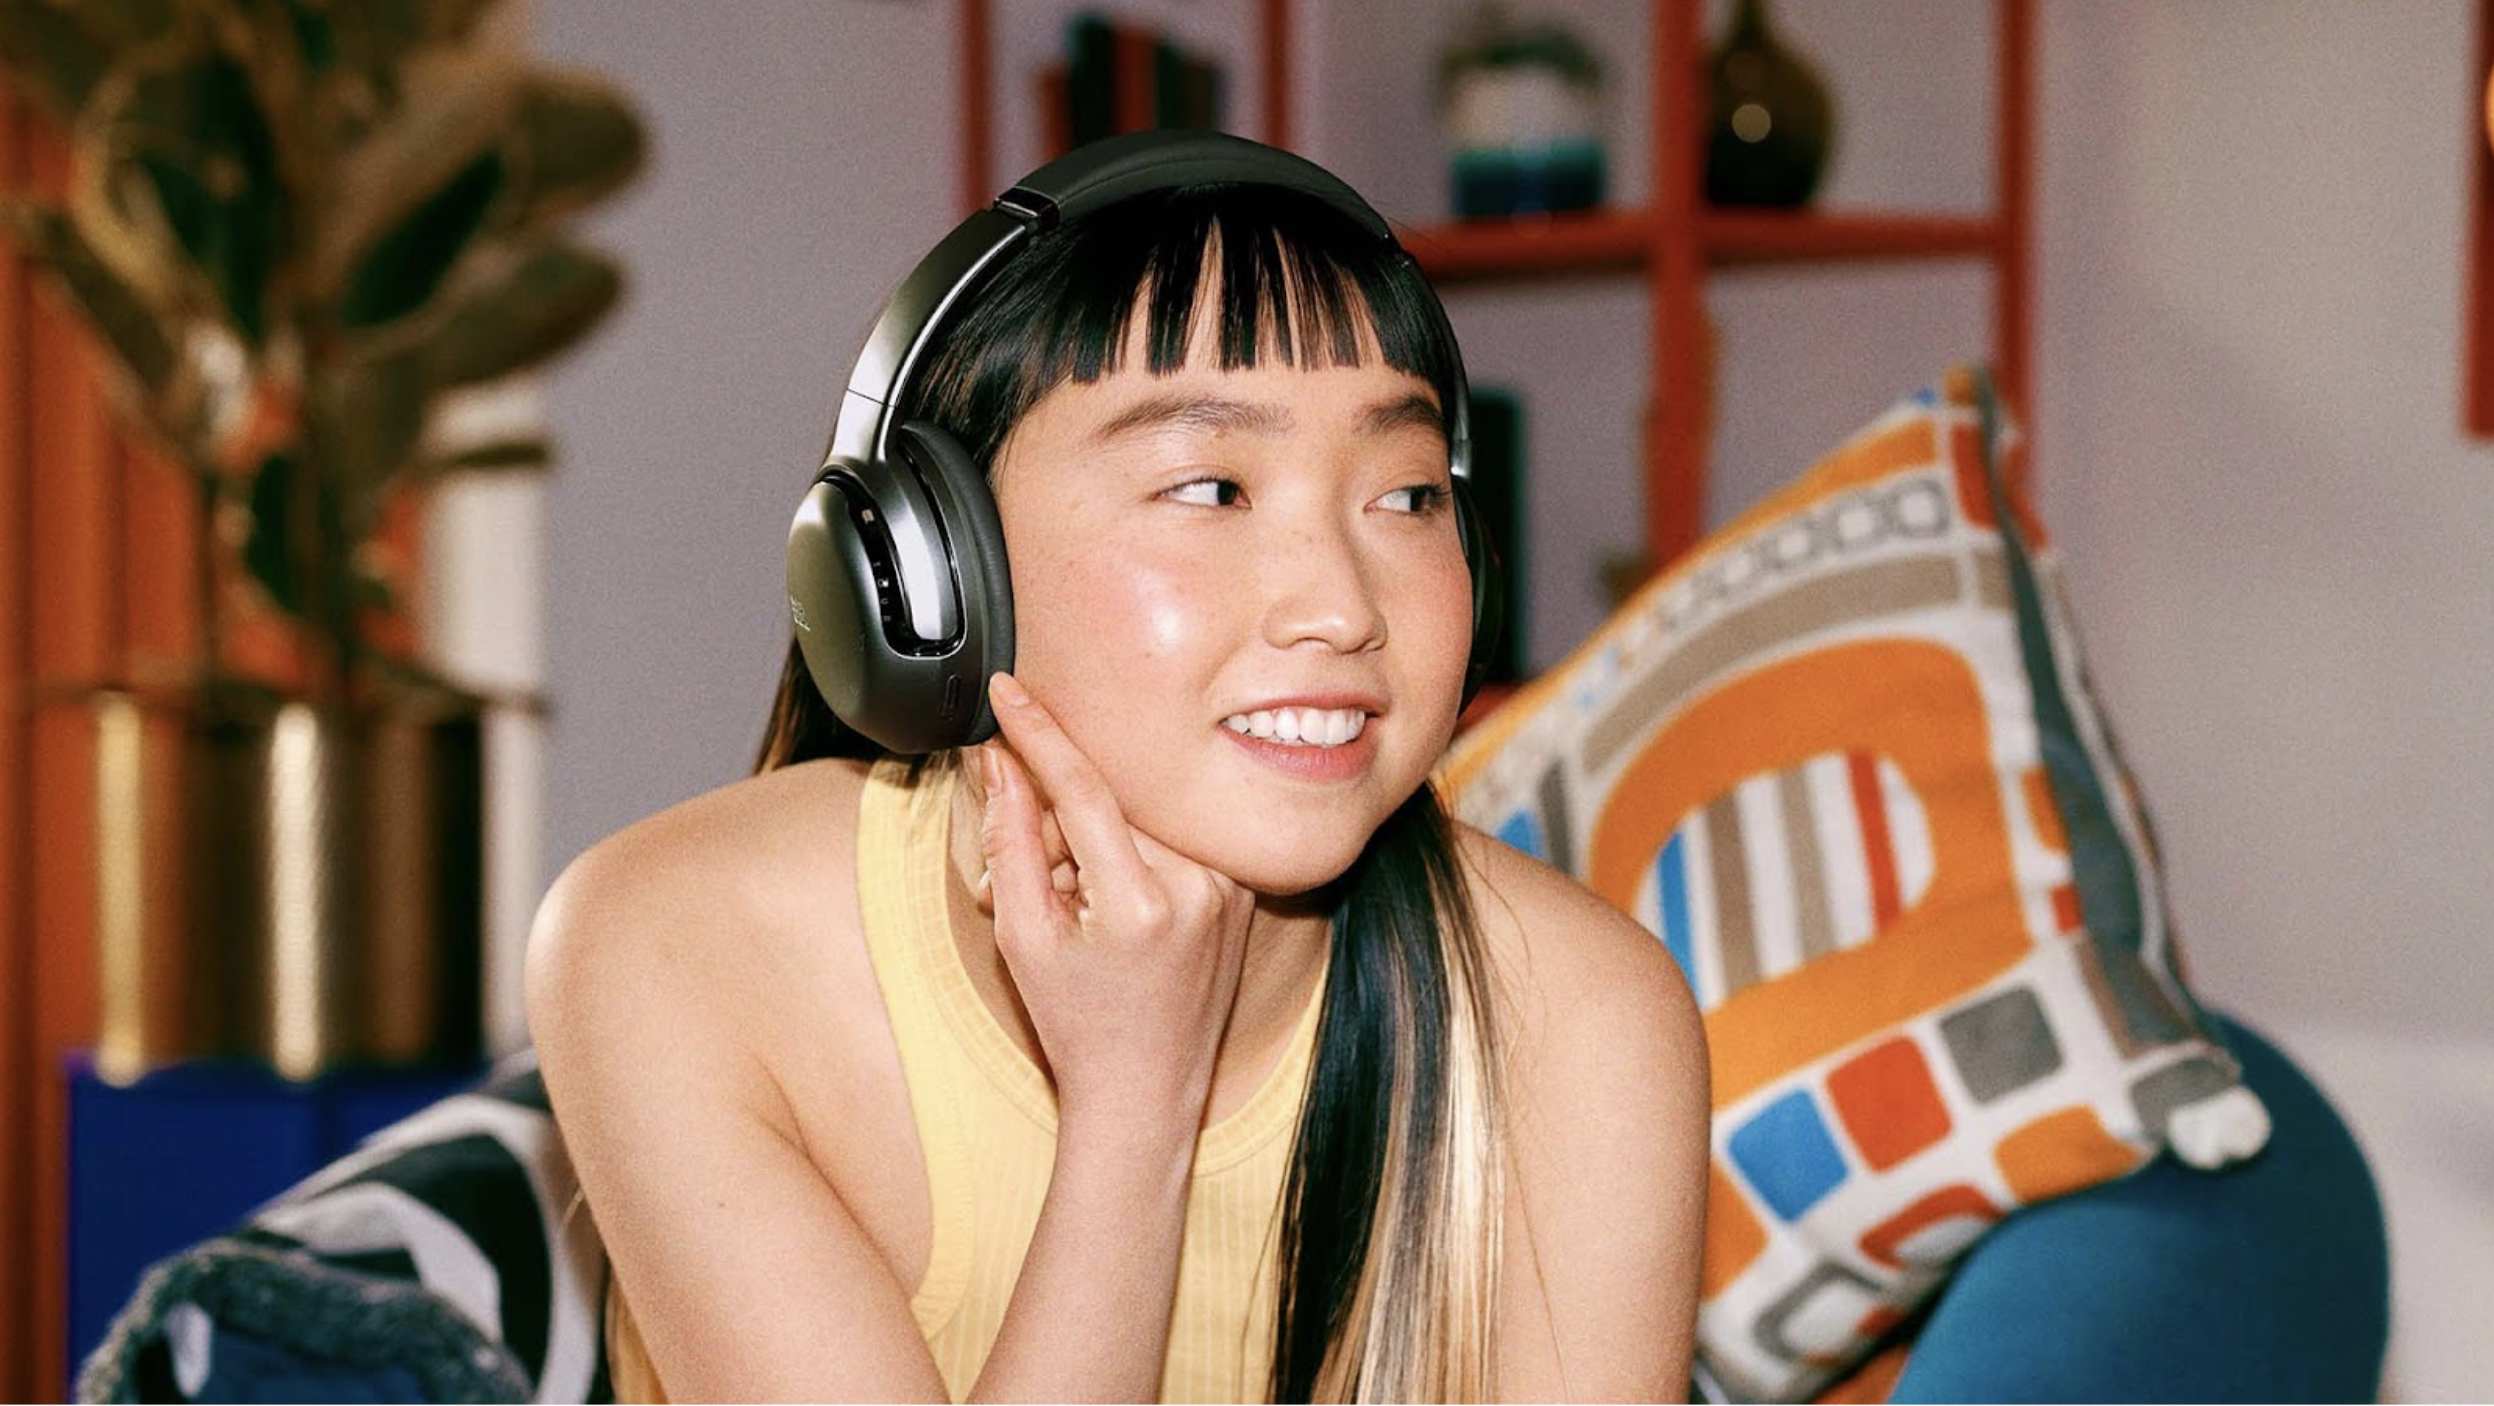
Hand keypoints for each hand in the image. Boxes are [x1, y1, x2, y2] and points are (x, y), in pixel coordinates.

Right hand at [978, 673, 1255, 1134]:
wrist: (1147, 1090)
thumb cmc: (1077, 1023)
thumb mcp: (1023, 936)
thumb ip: (1010, 839)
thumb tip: (999, 758)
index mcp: (1143, 904)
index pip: (1084, 788)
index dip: (1038, 733)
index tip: (1007, 690)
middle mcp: (1202, 887)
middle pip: (1111, 797)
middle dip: (1060, 817)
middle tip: (1041, 878)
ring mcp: (1232, 886)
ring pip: (1141, 813)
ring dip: (1097, 836)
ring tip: (1081, 905)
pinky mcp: (1244, 887)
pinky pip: (1174, 835)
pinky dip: (1135, 852)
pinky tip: (1119, 906)